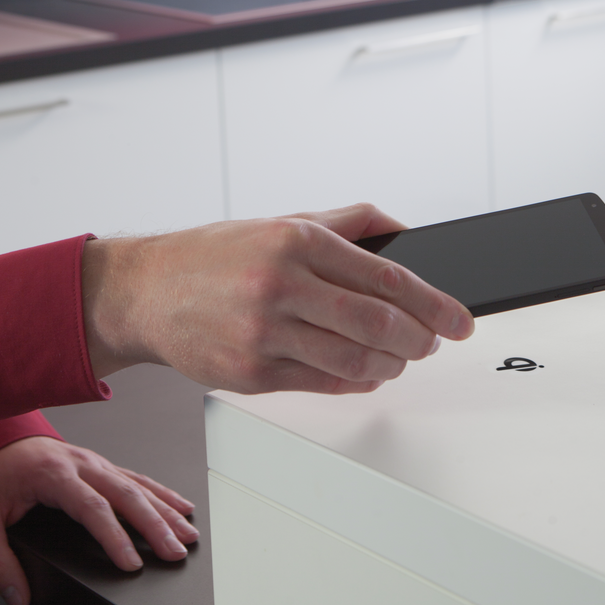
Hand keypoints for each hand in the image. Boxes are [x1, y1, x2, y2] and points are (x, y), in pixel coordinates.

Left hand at [0, 437, 198, 604]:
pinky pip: (137, 478)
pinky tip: (180, 505)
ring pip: (138, 485)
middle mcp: (82, 465)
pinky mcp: (101, 466)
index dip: (114, 536)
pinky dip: (162, 493)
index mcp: (55, 474)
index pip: (92, 508)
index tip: (132, 562)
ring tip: (187, 534)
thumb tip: (17, 596)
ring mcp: (95, 462)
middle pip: (127, 494)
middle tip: (175, 551)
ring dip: (166, 510)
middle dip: (155, 525)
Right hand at [83, 203, 474, 393]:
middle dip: (421, 338)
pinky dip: (358, 380)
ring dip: (392, 363)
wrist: (146, 291)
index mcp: (296, 240)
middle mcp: (281, 284)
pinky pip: (324, 383)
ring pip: (355, 359)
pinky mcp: (252, 373)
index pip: (386, 278)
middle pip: (377, 323)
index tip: (458, 320)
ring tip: (401, 356)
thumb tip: (401, 229)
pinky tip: (368, 370)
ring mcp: (265, 333)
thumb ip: (346, 222)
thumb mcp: (281, 220)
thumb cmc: (214, 255)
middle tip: (434, 342)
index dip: (434, 304)